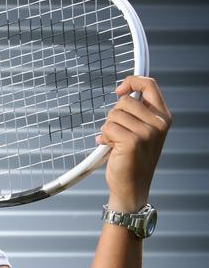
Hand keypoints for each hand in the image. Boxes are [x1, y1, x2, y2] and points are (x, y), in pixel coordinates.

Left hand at [96, 76, 171, 211]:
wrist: (132, 186)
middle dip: (114, 116)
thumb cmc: (133, 159)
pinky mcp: (132, 141)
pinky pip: (107, 128)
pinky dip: (104, 138)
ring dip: (108, 129)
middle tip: (118, 134)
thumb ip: (136, 113)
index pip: (150, 85)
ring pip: (113, 114)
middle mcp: (158, 123)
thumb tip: (122, 93)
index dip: (132, 81)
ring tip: (116, 143)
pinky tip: (112, 149)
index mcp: (163, 117)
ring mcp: (147, 132)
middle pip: (124, 101)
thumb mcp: (142, 132)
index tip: (119, 89)